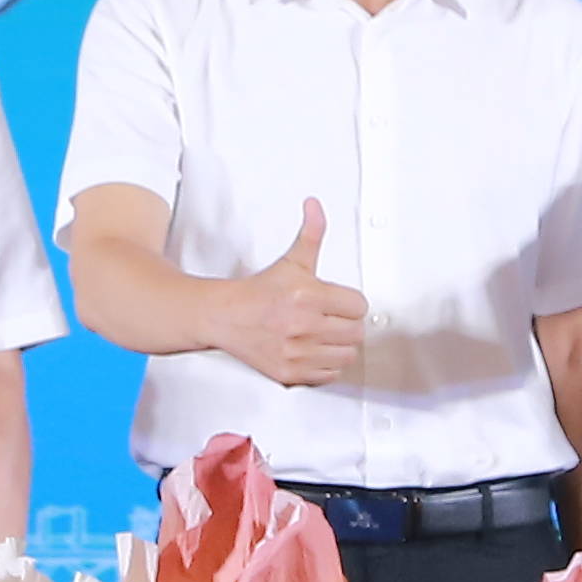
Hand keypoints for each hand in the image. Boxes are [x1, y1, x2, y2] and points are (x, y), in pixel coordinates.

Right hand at [224, 197, 368, 390]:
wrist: (223, 316)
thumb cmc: (258, 292)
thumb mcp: (291, 261)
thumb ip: (311, 234)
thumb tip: (315, 206)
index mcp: (307, 296)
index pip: (358, 306)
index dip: (350, 303)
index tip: (338, 302)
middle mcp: (302, 325)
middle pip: (356, 333)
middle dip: (346, 324)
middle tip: (331, 318)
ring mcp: (296, 352)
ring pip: (346, 355)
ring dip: (339, 346)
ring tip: (324, 335)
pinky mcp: (289, 372)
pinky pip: (328, 375)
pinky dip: (325, 366)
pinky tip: (313, 351)